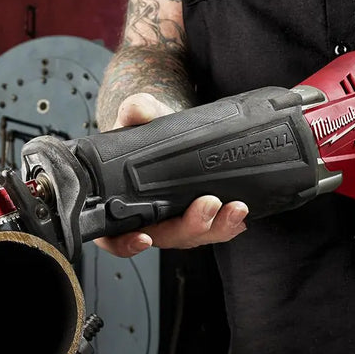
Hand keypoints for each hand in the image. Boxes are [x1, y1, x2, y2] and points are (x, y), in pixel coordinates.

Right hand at [92, 93, 248, 257]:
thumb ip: (136, 111)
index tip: (143, 238)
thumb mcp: (138, 118)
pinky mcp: (198, 215)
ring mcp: (174, 219)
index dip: (126, 243)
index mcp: (119, 204)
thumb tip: (135, 109)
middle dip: (190, 227)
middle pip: (165, 238)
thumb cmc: (144, 132)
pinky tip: (240, 213)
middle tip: (207, 204)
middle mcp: (147, 218)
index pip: (114, 236)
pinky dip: (228, 225)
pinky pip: (212, 229)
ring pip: (192, 236)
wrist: (165, 129)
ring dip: (216, 227)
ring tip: (235, 208)